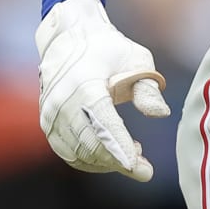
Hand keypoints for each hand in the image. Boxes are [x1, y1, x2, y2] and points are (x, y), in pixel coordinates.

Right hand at [35, 0, 170, 180]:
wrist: (68, 38)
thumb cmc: (109, 50)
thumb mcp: (136, 60)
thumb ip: (147, 89)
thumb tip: (161, 114)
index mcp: (85, 85)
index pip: (103, 124)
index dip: (121, 148)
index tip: (139, 168)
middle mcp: (62, 102)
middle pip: (90, 144)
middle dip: (118, 162)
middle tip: (145, 170)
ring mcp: (50, 115)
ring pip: (78, 153)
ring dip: (106, 162)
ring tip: (134, 156)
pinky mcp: (47, 124)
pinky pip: (68, 152)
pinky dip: (90, 160)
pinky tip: (113, 155)